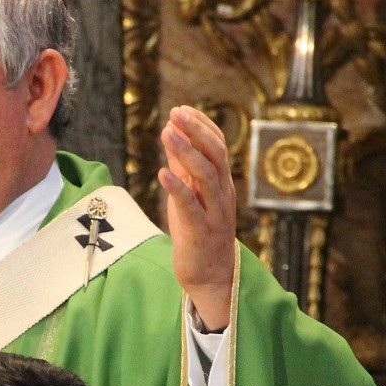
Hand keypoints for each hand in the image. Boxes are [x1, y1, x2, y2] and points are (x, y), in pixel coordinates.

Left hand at [157, 106, 235, 330]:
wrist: (210, 276)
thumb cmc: (197, 232)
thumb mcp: (188, 194)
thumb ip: (182, 166)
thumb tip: (172, 134)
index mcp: (221, 183)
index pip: (217, 146)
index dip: (201, 126)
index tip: (181, 109)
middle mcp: (222, 193)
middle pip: (215, 155)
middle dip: (196, 131)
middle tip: (177, 112)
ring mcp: (214, 212)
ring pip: (206, 176)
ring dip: (186, 152)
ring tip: (168, 133)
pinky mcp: (201, 231)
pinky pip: (191, 205)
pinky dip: (178, 187)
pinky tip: (162, 173)